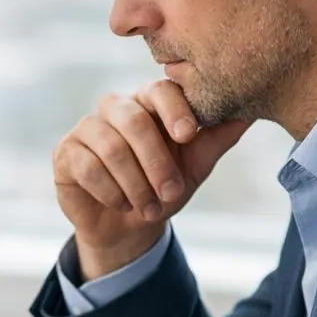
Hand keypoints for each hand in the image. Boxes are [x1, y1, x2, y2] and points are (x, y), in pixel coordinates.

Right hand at [52, 80, 249, 278]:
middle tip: (172, 193)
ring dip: (135, 184)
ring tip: (149, 208)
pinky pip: (87, 166)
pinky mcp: (65, 152)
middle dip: (156, 162)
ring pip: (111, 147)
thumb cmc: (162, 188)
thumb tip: (250, 112)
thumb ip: (217, 137)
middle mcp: (116, 107)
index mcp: (149, 102)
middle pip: (135, 121)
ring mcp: (87, 127)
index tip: (188, 136)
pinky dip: (110, 191)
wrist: (128, 226)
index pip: (161, 90)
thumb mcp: (195, 165)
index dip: (175, 110)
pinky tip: (122, 204)